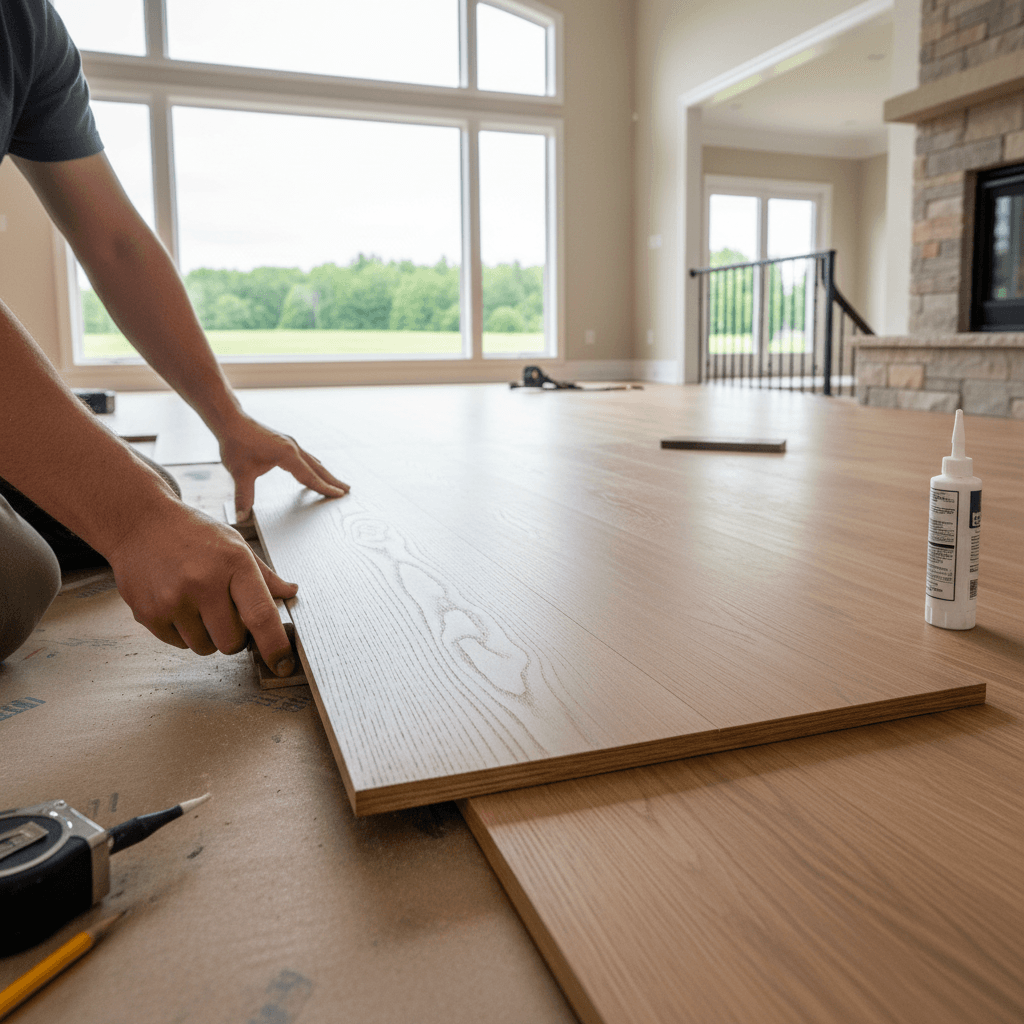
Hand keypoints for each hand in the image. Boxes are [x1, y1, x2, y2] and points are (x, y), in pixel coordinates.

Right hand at [108, 503, 299, 674]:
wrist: (138, 523)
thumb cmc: (192, 533)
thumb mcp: (234, 543)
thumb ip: (264, 574)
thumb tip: (290, 592)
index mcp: (233, 563)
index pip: (261, 615)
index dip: (275, 646)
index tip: (283, 665)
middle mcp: (203, 583)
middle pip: (232, 643)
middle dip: (235, 636)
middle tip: (226, 613)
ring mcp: (173, 600)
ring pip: (205, 648)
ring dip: (208, 636)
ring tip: (198, 604)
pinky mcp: (148, 614)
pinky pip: (179, 645)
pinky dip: (183, 633)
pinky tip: (177, 603)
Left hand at [218, 416, 348, 519]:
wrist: (230, 421)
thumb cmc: (235, 444)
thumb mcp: (239, 473)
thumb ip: (243, 496)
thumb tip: (241, 518)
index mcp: (287, 455)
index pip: (309, 476)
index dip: (323, 487)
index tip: (338, 495)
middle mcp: (293, 448)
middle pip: (317, 468)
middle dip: (332, 480)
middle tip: (348, 490)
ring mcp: (290, 443)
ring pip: (312, 462)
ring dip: (325, 473)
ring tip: (336, 482)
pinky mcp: (284, 442)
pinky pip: (305, 457)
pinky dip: (313, 466)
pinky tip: (314, 468)